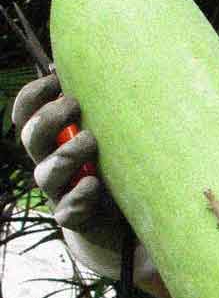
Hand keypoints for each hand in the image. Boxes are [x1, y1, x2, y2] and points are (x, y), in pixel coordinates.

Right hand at [12, 74, 169, 296]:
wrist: (114, 223)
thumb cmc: (112, 171)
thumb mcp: (106, 140)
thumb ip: (100, 114)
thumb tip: (109, 73)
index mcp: (53, 143)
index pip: (26, 115)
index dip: (33, 95)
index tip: (56, 78)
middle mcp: (50, 166)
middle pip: (30, 138)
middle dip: (49, 118)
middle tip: (74, 105)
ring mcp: (60, 193)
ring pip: (46, 173)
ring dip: (66, 153)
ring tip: (91, 141)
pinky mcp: (74, 218)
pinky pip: (67, 210)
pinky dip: (79, 195)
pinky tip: (93, 183)